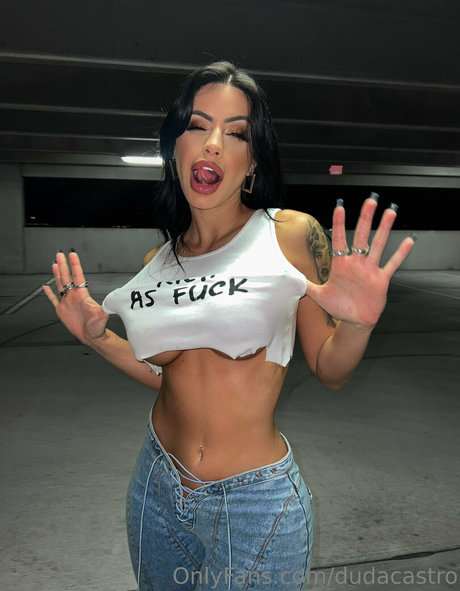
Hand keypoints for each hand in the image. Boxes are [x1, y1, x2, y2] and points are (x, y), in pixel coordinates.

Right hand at [43, 251, 108, 343]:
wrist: (92, 336)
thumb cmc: (98, 327)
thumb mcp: (102, 316)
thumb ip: (104, 308)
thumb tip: (109, 303)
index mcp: (82, 295)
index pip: (78, 276)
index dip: (75, 265)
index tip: (72, 255)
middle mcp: (74, 296)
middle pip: (67, 277)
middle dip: (63, 265)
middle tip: (60, 254)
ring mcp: (67, 302)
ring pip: (60, 285)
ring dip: (57, 274)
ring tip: (55, 264)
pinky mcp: (62, 310)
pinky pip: (53, 299)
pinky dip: (49, 293)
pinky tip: (46, 286)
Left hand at [306, 196, 414, 328]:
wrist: (354, 321)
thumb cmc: (338, 306)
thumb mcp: (319, 295)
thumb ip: (306, 284)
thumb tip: (290, 277)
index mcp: (341, 265)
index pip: (340, 240)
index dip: (339, 224)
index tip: (340, 208)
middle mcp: (356, 264)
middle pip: (361, 236)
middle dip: (365, 219)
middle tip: (370, 201)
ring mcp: (370, 270)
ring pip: (378, 246)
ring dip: (384, 229)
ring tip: (389, 213)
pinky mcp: (381, 280)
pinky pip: (392, 264)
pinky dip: (400, 254)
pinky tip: (408, 241)